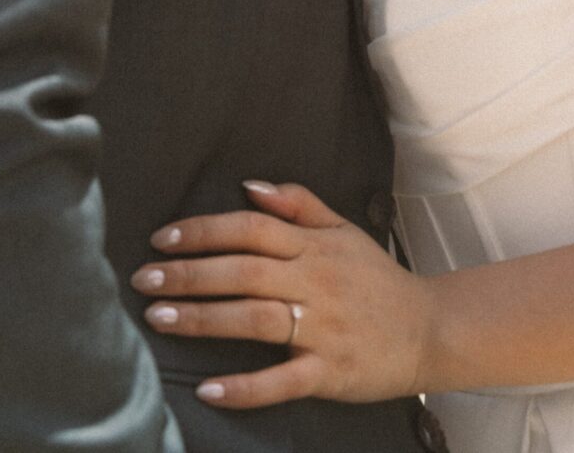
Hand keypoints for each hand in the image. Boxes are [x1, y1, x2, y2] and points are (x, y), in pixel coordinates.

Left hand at [131, 181, 434, 408]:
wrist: (430, 329)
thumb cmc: (377, 279)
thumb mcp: (344, 229)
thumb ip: (299, 204)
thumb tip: (251, 185)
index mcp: (314, 246)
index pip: (251, 229)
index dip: (204, 231)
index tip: (162, 238)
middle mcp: (315, 282)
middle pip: (244, 271)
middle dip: (189, 273)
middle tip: (144, 279)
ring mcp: (323, 328)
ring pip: (254, 319)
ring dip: (203, 318)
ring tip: (158, 319)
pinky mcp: (330, 372)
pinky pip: (281, 380)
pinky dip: (244, 387)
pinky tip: (208, 389)